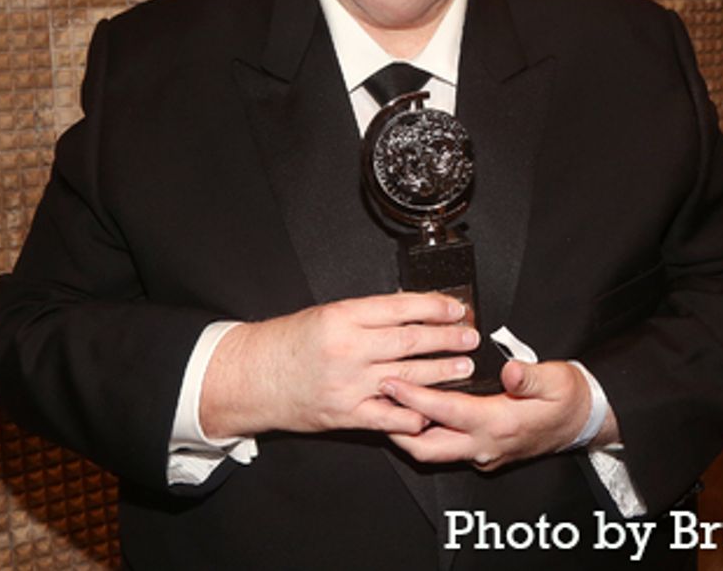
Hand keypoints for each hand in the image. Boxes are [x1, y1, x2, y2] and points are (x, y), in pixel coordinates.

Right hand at [199, 293, 477, 437]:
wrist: (252, 377)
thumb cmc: (288, 344)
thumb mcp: (325, 314)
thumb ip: (365, 316)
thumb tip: (410, 312)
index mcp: (343, 317)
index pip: (400, 308)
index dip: (434, 307)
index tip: (456, 307)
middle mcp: (348, 349)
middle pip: (411, 342)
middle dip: (447, 339)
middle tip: (469, 337)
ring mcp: (349, 384)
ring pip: (407, 377)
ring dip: (441, 372)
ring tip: (463, 367)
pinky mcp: (346, 414)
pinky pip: (389, 416)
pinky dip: (413, 414)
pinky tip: (432, 410)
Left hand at [380, 359, 613, 470]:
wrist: (583, 421)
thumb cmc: (568, 398)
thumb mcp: (556, 379)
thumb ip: (530, 376)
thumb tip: (509, 371)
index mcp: (500, 423)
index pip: (446, 412)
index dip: (415, 398)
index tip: (391, 382)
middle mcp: (487, 445)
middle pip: (427, 448)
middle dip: (396, 428)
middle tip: (378, 401)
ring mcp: (485, 454)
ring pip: (435, 453)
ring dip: (410, 434)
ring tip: (391, 408)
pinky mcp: (485, 455)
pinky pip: (448, 450)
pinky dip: (429, 434)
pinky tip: (420, 415)